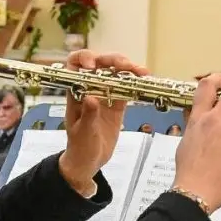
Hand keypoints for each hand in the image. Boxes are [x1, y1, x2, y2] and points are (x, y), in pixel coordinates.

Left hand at [58, 50, 149, 194]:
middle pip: (100, 64)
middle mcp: (90, 88)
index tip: (93, 65)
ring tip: (142, 72)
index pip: (75, 65)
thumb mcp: (82, 132)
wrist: (89, 162)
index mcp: (76, 91)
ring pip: (116, 74)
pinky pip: (127, 89)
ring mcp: (105, 95)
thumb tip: (92, 98)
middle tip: (126, 65)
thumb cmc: (80, 146)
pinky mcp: (118, 104)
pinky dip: (136, 83)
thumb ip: (88, 115)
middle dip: (113, 60)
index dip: (83, 58)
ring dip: (129, 69)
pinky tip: (145, 81)